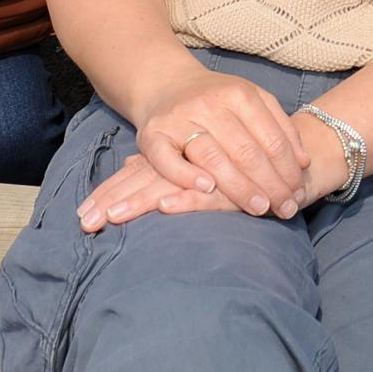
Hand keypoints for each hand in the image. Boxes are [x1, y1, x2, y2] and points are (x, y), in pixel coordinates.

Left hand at [76, 152, 244, 231]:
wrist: (291, 147)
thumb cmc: (241, 156)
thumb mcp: (197, 159)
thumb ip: (163, 163)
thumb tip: (127, 165)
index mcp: (176, 155)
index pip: (135, 175)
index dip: (108, 194)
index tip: (81, 217)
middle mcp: (187, 158)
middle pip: (142, 180)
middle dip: (112, 201)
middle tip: (84, 224)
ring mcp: (208, 168)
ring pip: (166, 185)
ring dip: (137, 202)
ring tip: (110, 218)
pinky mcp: (232, 184)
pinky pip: (205, 194)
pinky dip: (185, 199)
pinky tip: (165, 207)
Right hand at [127, 68, 309, 219]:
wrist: (165, 84)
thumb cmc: (217, 100)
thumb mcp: (252, 100)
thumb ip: (280, 127)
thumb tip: (304, 163)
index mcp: (239, 94)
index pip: (270, 137)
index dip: (287, 169)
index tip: (298, 193)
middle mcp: (209, 104)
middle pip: (246, 151)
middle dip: (270, 184)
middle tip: (285, 209)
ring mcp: (179, 119)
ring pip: (213, 157)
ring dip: (239, 187)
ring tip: (259, 208)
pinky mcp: (151, 134)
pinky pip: (168, 160)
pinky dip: (186, 176)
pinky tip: (207, 189)